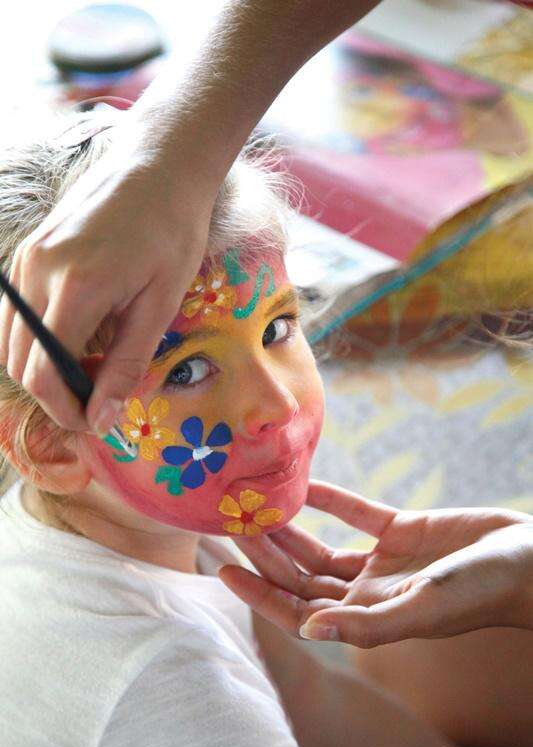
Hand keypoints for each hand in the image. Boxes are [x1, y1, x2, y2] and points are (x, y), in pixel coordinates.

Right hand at [0, 122, 213, 433]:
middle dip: (54, 394)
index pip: (44, 374)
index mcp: (76, 288)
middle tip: (96, 402)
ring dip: (42, 368)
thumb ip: (127, 364)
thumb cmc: (172, 233)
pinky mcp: (28, 250)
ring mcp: (26, 257)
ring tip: (89, 369)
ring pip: (10, 340)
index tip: (93, 423)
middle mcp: (37, 271)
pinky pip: (16, 313)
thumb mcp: (161, 305)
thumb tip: (100, 417)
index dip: (64, 410)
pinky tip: (76, 337)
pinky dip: (37, 339)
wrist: (159, 166)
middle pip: (20, 363)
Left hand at [218, 480, 532, 646]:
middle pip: (301, 574)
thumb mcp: (424, 609)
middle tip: (230, 522)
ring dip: (289, 528)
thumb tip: (308, 630)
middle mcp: (367, 592)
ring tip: (255, 504)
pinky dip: (331, 498)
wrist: (528, 560)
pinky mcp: (401, 530)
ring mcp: (383, 561)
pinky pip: (356, 513)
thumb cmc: (481, 592)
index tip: (222, 568)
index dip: (259, 593)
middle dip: (265, 553)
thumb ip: (367, 625)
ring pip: (320, 546)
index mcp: (367, 617)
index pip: (298, 609)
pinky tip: (306, 482)